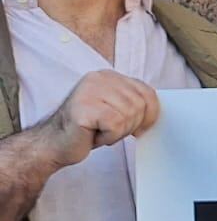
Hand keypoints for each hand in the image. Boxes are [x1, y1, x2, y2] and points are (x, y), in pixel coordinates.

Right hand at [34, 71, 160, 166]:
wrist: (53, 144)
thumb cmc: (86, 130)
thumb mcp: (114, 110)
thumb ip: (133, 103)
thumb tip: (159, 110)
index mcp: (108, 76)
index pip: (147, 91)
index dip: (151, 113)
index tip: (141, 127)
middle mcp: (99, 78)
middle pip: (140, 104)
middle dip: (131, 125)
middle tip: (111, 131)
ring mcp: (90, 91)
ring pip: (129, 115)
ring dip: (118, 132)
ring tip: (100, 132)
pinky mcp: (84, 107)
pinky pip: (116, 124)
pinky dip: (110, 136)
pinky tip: (94, 135)